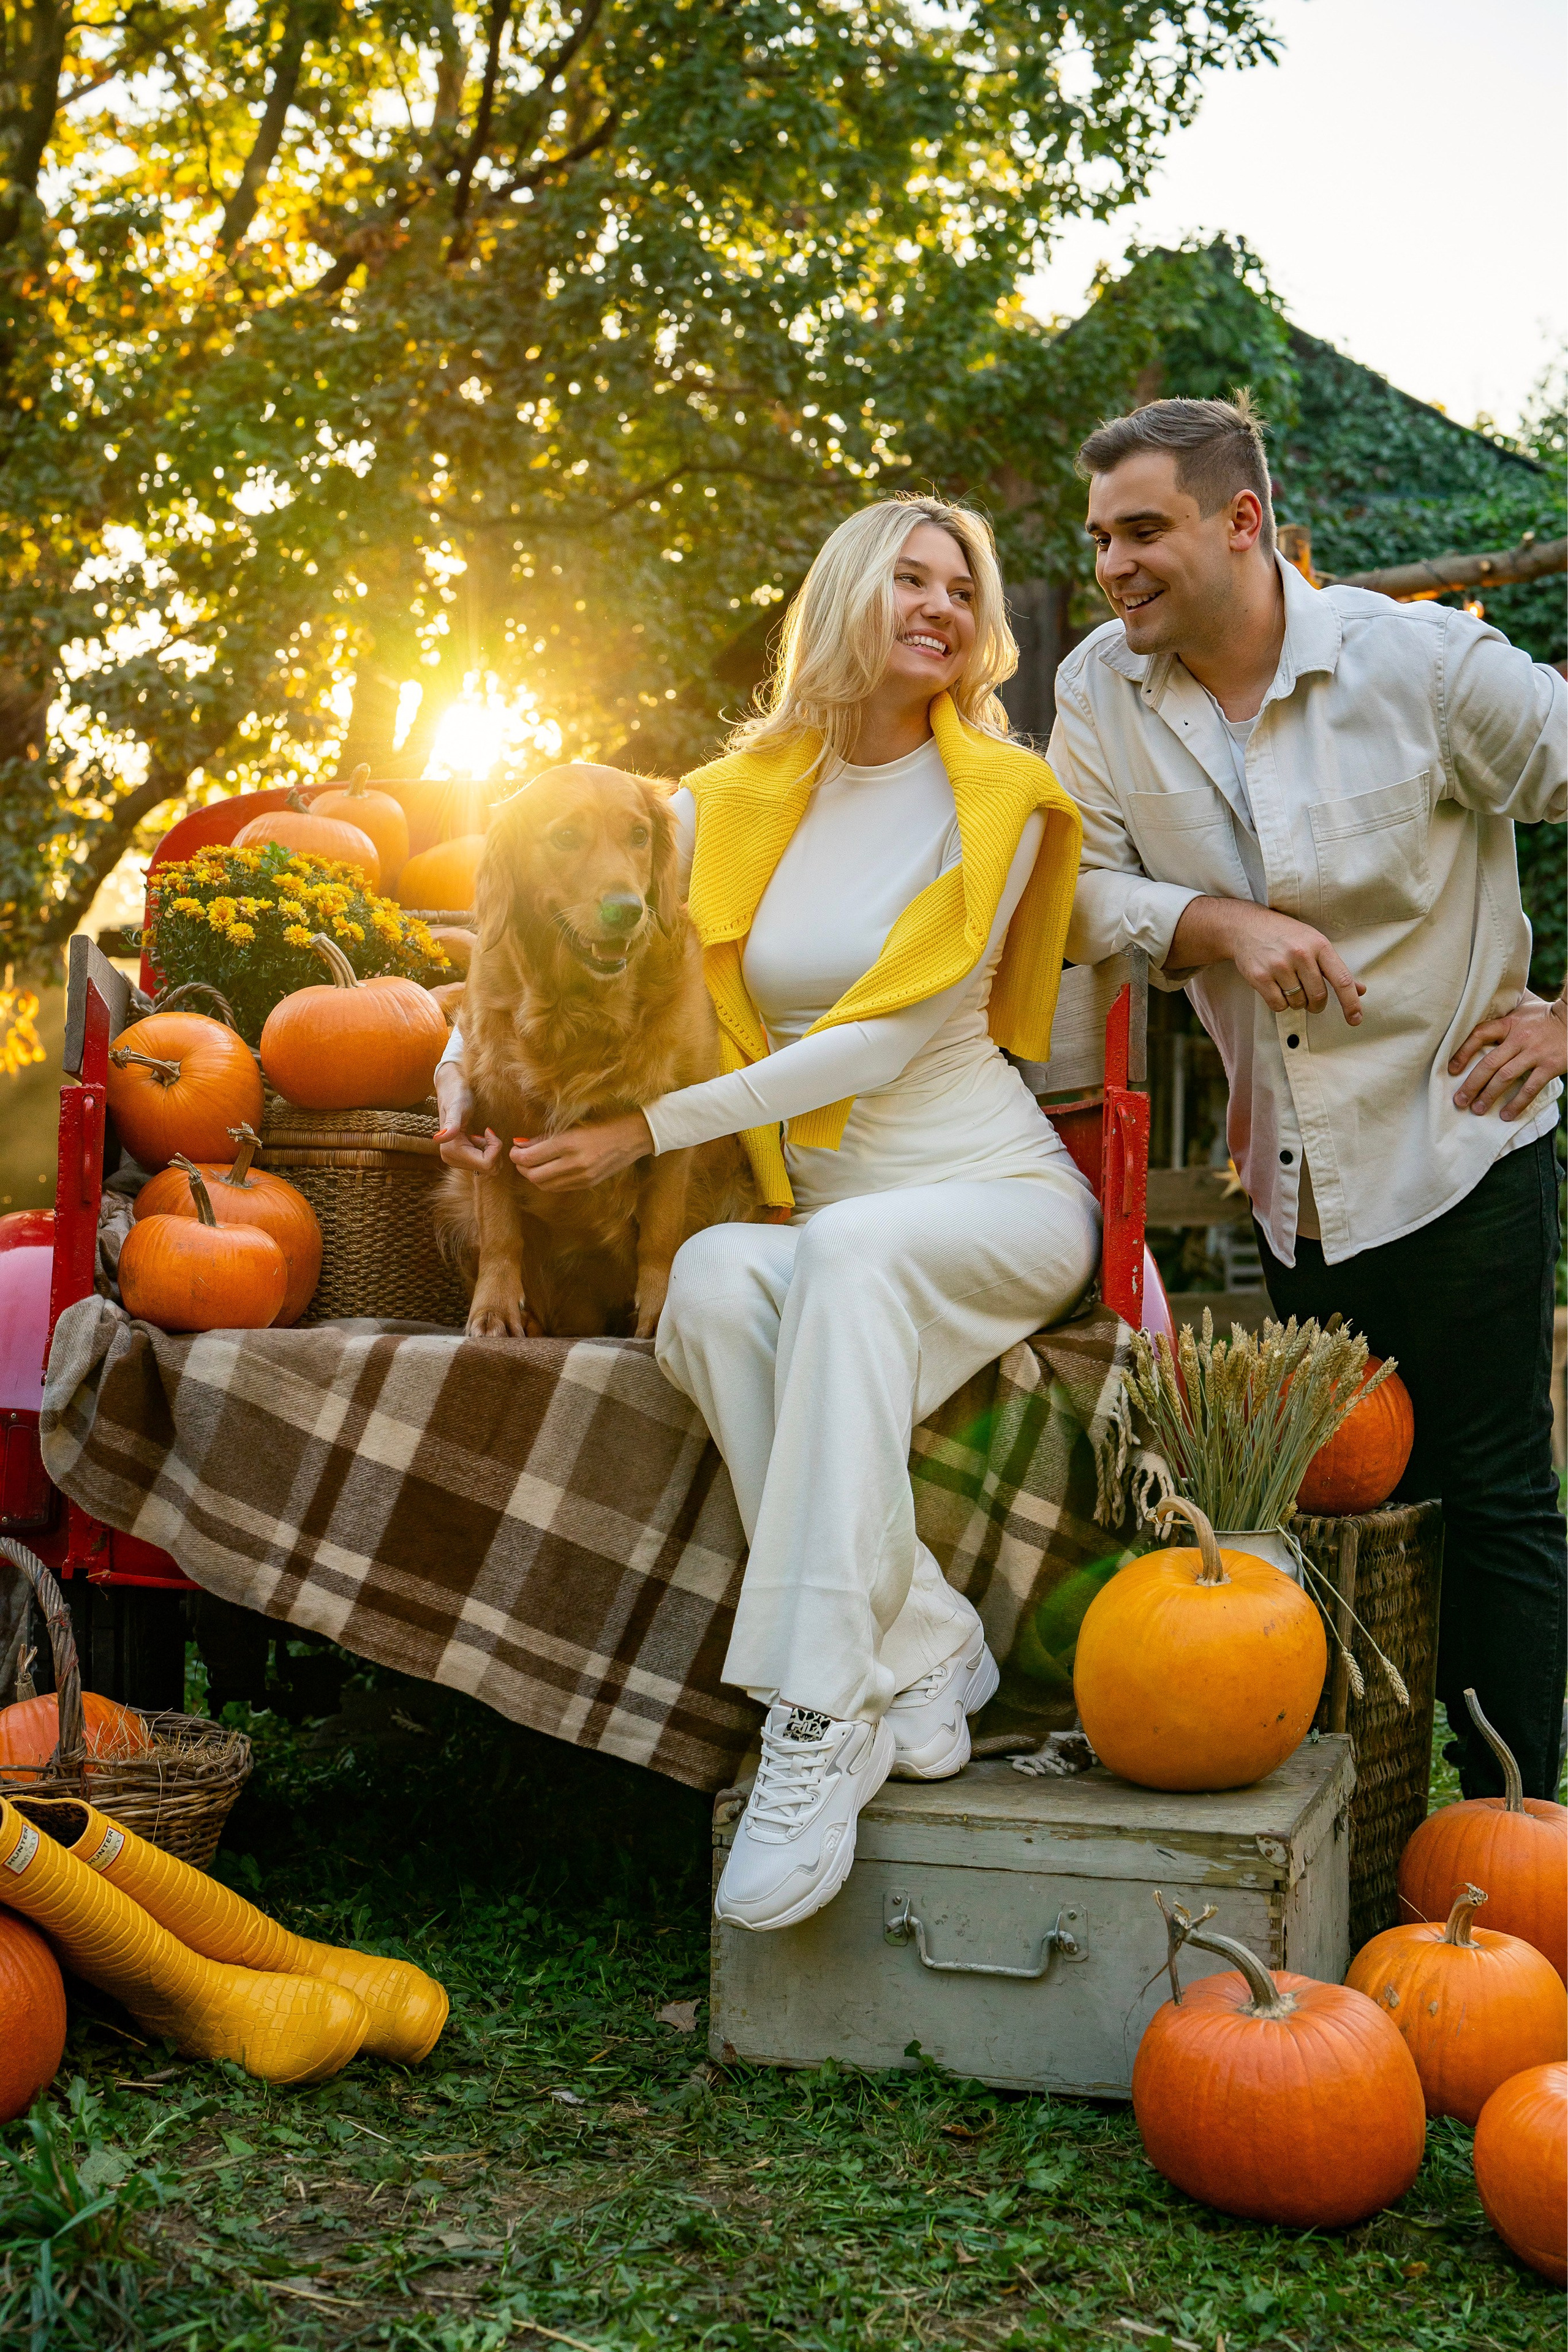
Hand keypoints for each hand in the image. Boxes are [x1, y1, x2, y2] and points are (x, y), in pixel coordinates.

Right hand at [433, 1063, 502, 1170]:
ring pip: (486, 1167)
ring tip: (482, 1134)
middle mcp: (450, 1159)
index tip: (489, 1130)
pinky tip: (479, 1138)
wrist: (451, 1088)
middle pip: (487, 1168)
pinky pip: (482, 1163)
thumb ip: (451, 1124)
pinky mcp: (460, 1157)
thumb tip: (439, 1139)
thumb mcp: (457, 1107)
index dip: (495, 1148)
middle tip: (487, 1132)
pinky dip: (486, 1151)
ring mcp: (455, 1160)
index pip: (486, 1163)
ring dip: (490, 1150)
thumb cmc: (457, 1094)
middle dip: (493, 1150)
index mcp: (450, 1151)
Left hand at [510, 1112, 653, 1191]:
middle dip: (521, 1168)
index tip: (515, 1149)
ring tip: (532, 1165)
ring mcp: (582, 1177)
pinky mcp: (587, 1184)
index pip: (530, 1158)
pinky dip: (548, 1181)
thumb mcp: (572, 1126)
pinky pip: (559, 1188)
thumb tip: (521, 1145)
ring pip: (544, 1185)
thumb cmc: (603, 1124)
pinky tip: (548, 1171)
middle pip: (534, 1176)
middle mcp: (574, 1164)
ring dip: (533, 1176)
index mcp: (569, 1144)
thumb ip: (545, 1138)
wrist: (633, 1137)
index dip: (516, 1156)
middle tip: (520, 1158)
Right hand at [1168, 897, 1365, 1024]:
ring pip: (1298, 1003)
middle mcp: (1301, 954)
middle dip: (1316, 1004)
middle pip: (1318, 996)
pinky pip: (1278, 1005)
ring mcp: (1279, 965)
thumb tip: (1360, 990)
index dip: (1351, 1003)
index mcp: (1319, 945)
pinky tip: (1275, 988)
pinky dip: (1279, 1003)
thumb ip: (1335, 968)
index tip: (1355, 1020)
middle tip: (1311, 1000)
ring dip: (1296, 1002)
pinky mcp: (1260, 976)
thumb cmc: (1286, 936)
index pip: (1342, 979)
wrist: (1246, 926)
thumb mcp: (1314, 943)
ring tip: (1288, 986)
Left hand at [1450, 992, 1566, 1119]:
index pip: (1479, 1034)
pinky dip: (1517, 1104)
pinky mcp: (1550, 1066)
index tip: (1451, 1070)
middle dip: (1472, 1085)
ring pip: (1505, 1078)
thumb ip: (1502, 1019)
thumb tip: (1475, 1019)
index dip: (1462, 1052)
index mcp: (1509, 1024)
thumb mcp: (1521, 1011)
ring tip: (1477, 1110)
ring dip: (1489, 1096)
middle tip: (1459, 1101)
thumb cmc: (1544, 1016)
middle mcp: (1519, 1038)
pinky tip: (1506, 1115)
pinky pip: (1530, 1088)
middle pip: (1489, 1063)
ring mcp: (1535, 1053)